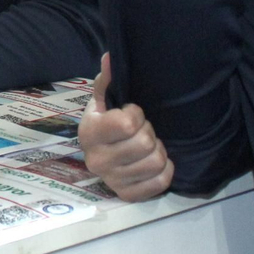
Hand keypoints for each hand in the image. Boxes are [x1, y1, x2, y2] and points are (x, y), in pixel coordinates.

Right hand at [79, 53, 173, 201]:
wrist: (103, 150)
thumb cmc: (107, 120)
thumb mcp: (104, 99)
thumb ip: (107, 79)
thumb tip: (110, 58)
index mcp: (89, 133)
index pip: (128, 123)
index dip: (136, 114)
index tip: (131, 113)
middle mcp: (96, 161)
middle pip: (145, 144)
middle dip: (149, 132)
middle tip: (141, 130)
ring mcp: (111, 181)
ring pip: (156, 163)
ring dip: (158, 150)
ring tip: (146, 146)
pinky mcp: (127, 195)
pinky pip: (161, 182)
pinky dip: (164, 170)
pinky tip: (152, 162)